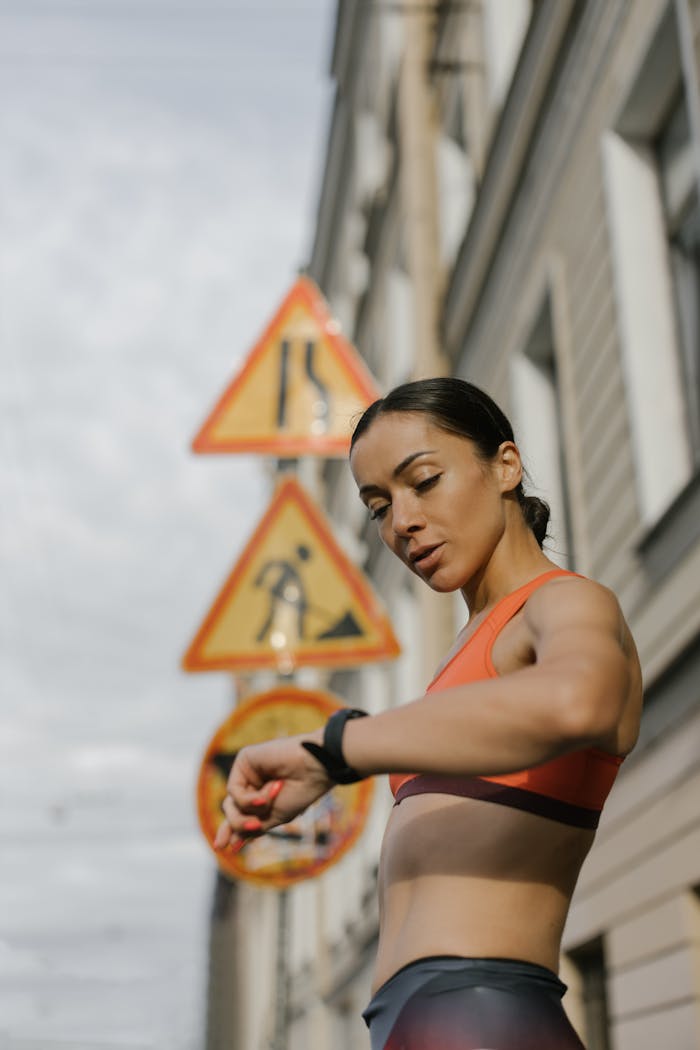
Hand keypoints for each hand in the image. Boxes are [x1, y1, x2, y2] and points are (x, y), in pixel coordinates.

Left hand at [214, 730, 332, 852]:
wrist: (314, 768)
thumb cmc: (300, 793)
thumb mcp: (274, 817)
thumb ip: (252, 827)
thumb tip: (231, 844)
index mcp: (260, 796)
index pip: (238, 815)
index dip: (230, 831)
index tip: (223, 848)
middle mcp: (252, 783)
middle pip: (231, 811)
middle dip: (240, 824)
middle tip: (256, 826)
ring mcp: (247, 772)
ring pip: (230, 804)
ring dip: (249, 811)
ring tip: (266, 806)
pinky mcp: (244, 759)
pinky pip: (234, 790)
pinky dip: (250, 799)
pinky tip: (270, 792)